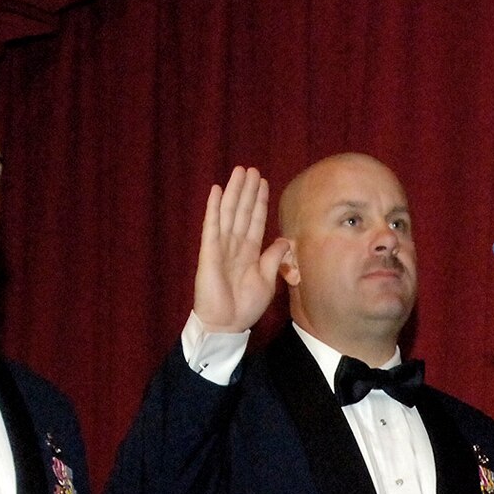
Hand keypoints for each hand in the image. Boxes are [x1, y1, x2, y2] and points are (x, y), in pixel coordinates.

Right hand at [194, 166, 287, 331]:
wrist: (227, 324)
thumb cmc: (245, 306)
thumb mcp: (267, 280)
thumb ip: (274, 258)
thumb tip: (284, 239)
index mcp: (249, 252)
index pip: (255, 220)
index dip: (259, 202)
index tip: (263, 183)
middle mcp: (235, 245)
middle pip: (242, 211)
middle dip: (247, 190)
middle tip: (251, 169)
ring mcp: (221, 247)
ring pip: (228, 213)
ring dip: (234, 192)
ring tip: (239, 172)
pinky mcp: (209, 252)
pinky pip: (211, 226)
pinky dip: (213, 208)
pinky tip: (216, 191)